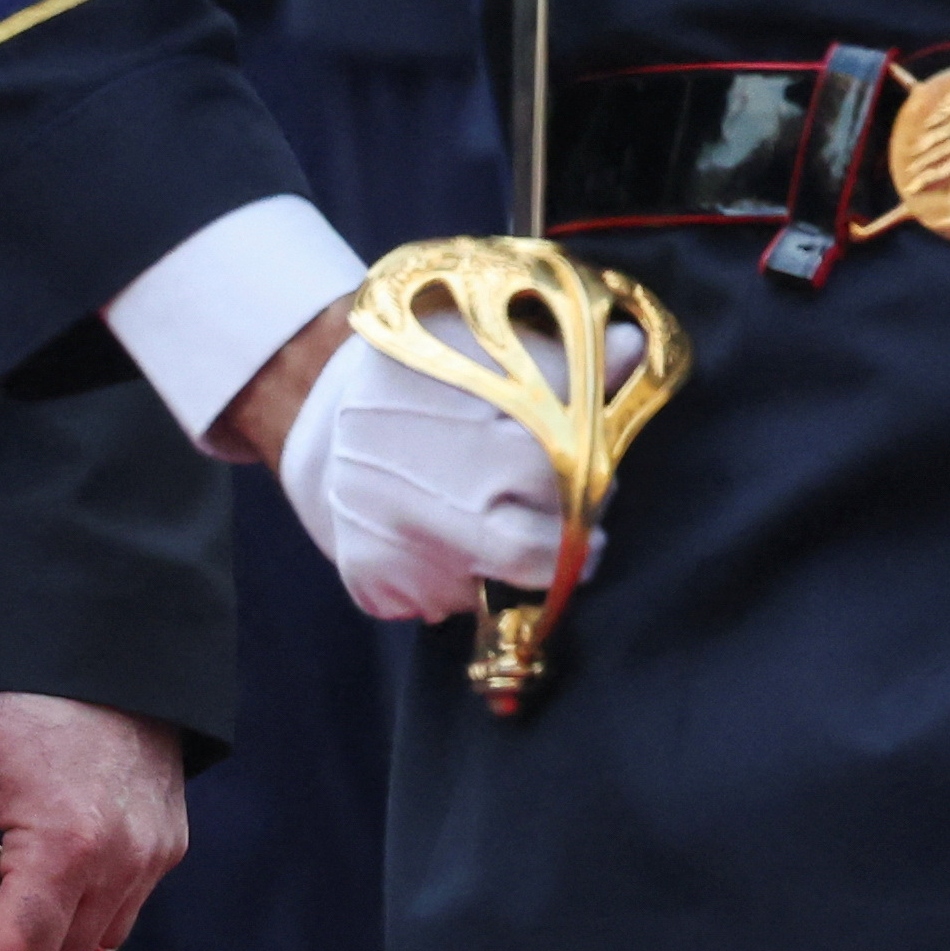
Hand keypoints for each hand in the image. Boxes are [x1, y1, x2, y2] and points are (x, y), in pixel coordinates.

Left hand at [0, 692, 189, 950]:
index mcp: (65, 843)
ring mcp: (152, 859)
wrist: (105, 636)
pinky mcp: (166, 849)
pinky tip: (42, 852)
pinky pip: (115, 919)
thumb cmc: (18, 689)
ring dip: (34, 931)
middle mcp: (121, 863)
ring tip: (3, 859)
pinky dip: (72, 911)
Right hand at [274, 310, 635, 623]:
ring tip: (503, 522)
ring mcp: (389, 536)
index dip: (590, 485)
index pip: (557, 474)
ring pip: (492, 586)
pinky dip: (458, 584)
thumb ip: (564, 357)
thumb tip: (631, 348)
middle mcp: (418, 483)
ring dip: (514, 567)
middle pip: (531, 552)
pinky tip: (448, 541)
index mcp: (458, 418)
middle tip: (573, 525)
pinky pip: (444, 606)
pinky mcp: (369, 577)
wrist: (318, 415)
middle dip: (566, 542)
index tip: (597, 483)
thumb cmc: (425, 376)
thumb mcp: (487, 345)